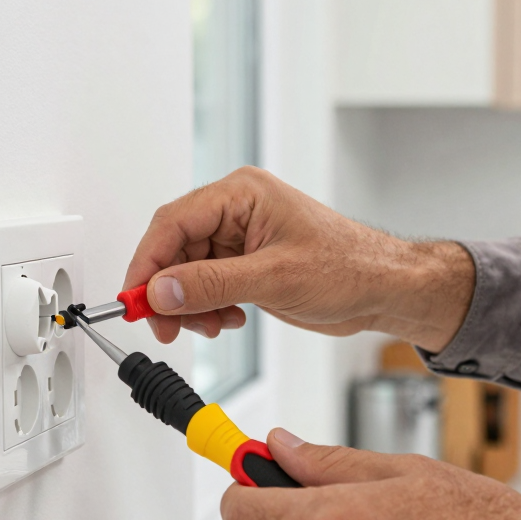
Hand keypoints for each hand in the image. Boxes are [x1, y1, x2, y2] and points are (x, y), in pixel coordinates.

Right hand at [123, 167, 473, 348]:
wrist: (384, 290)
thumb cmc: (349, 267)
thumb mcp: (274, 278)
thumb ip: (212, 284)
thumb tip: (162, 291)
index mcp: (242, 194)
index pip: (173, 222)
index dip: (148, 263)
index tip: (136, 298)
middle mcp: (237, 211)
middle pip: (175, 248)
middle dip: (168, 290)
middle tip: (165, 325)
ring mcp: (242, 239)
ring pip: (189, 271)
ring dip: (190, 304)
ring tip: (208, 325)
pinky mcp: (248, 264)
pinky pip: (208, 284)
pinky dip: (208, 307)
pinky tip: (226, 320)